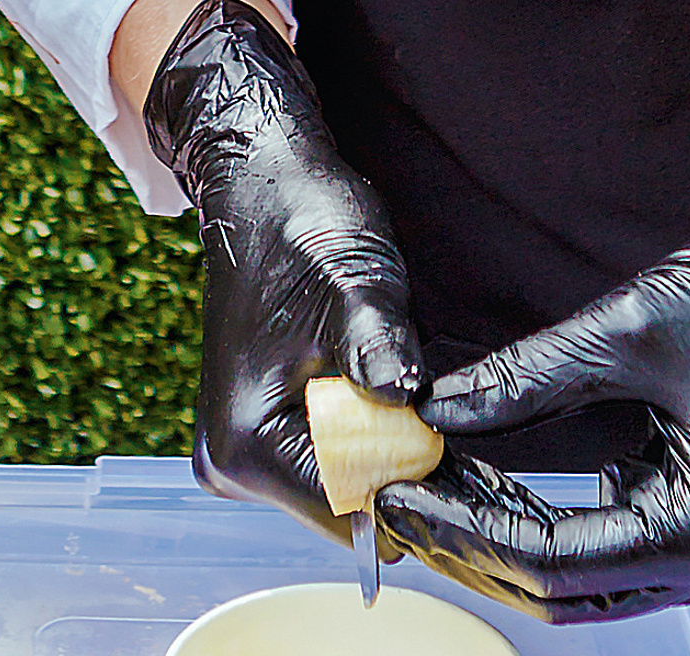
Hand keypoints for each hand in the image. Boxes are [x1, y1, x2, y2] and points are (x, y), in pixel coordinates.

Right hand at [144, 0, 423, 537]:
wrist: (262, 182)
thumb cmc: (302, 221)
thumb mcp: (354, 282)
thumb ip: (380, 350)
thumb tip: (415, 417)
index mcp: (245, 444)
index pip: (349, 507)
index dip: (412, 479)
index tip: (455, 445)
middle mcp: (233, 464)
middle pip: (350, 502)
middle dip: (400, 457)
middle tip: (425, 391)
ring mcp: (246, 451)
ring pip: (349, 477)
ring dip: (387, 438)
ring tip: (396, 373)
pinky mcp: (266, 431)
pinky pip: (337, 453)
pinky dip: (370, 426)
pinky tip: (377, 378)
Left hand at [379, 157, 689, 617]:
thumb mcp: (633, 327)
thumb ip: (531, 375)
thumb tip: (439, 404)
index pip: (555, 561)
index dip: (466, 528)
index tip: (398, 487)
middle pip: (564, 585)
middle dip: (473, 540)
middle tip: (395, 490)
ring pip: (582, 571)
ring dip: (502, 532)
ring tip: (426, 478)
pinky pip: (609, 540)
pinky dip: (544, 515)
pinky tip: (487, 471)